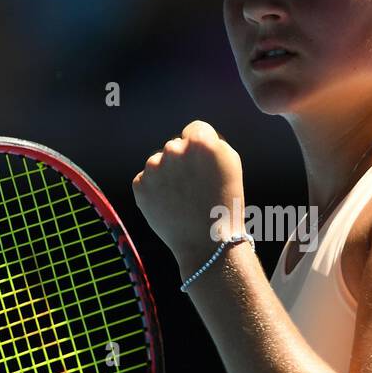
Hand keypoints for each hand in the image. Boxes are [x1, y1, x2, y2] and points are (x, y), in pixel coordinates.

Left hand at [132, 121, 245, 275]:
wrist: (208, 243)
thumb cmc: (226, 202)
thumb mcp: (231, 162)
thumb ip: (211, 141)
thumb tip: (189, 134)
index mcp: (200, 141)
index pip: (195, 129)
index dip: (203, 149)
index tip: (207, 167)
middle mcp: (173, 149)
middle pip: (175, 146)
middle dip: (183, 161)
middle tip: (195, 187)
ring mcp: (153, 167)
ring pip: (159, 162)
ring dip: (168, 175)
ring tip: (183, 198)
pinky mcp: (139, 185)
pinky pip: (147, 180)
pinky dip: (156, 190)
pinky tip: (170, 205)